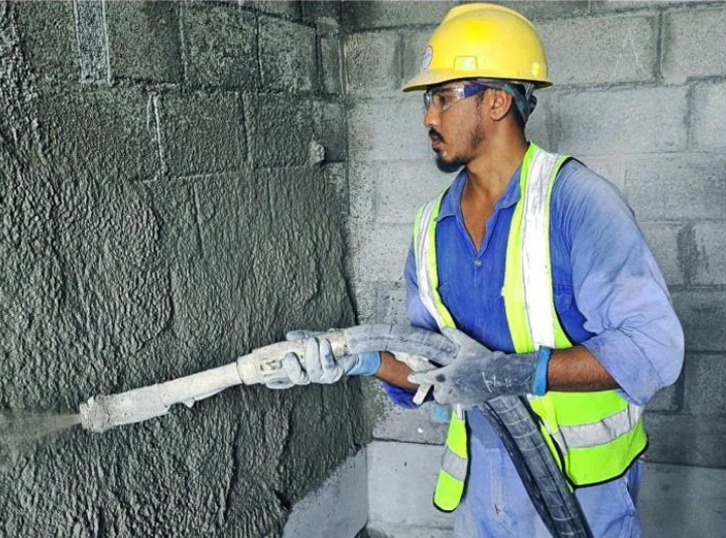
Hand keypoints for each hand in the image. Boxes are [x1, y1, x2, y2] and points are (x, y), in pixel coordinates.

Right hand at [264, 330, 380, 388]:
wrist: (352, 349)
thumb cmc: (329, 345)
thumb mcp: (313, 339)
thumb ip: (301, 338)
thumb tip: (290, 336)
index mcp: (303, 370)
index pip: (287, 380)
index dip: (277, 383)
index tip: (266, 381)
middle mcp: (312, 376)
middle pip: (299, 379)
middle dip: (292, 369)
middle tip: (289, 355)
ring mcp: (324, 377)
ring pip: (313, 371)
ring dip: (311, 356)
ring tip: (312, 341)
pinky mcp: (337, 373)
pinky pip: (329, 365)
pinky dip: (325, 354)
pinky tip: (323, 344)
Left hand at [407, 327, 542, 407]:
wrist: (500, 375)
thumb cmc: (483, 359)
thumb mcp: (467, 343)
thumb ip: (453, 335)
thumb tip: (444, 327)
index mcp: (446, 375)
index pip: (426, 377)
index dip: (417, 377)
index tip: (410, 377)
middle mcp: (450, 389)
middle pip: (436, 394)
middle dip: (436, 389)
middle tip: (440, 382)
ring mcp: (460, 398)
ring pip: (447, 400)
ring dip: (446, 395)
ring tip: (452, 387)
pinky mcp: (470, 403)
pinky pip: (460, 404)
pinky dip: (460, 399)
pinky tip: (465, 392)